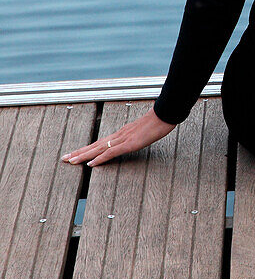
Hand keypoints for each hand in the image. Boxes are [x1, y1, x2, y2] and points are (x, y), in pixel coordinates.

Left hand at [60, 107, 176, 166]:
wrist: (165, 114)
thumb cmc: (158, 122)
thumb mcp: (145, 131)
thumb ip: (137, 136)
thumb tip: (135, 140)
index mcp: (121, 133)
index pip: (100, 143)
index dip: (87, 149)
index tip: (76, 153)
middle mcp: (118, 135)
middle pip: (94, 145)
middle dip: (79, 152)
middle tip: (64, 158)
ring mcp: (122, 139)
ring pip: (98, 149)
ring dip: (83, 155)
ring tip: (70, 161)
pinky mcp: (129, 143)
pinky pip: (110, 152)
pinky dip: (99, 159)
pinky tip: (90, 164)